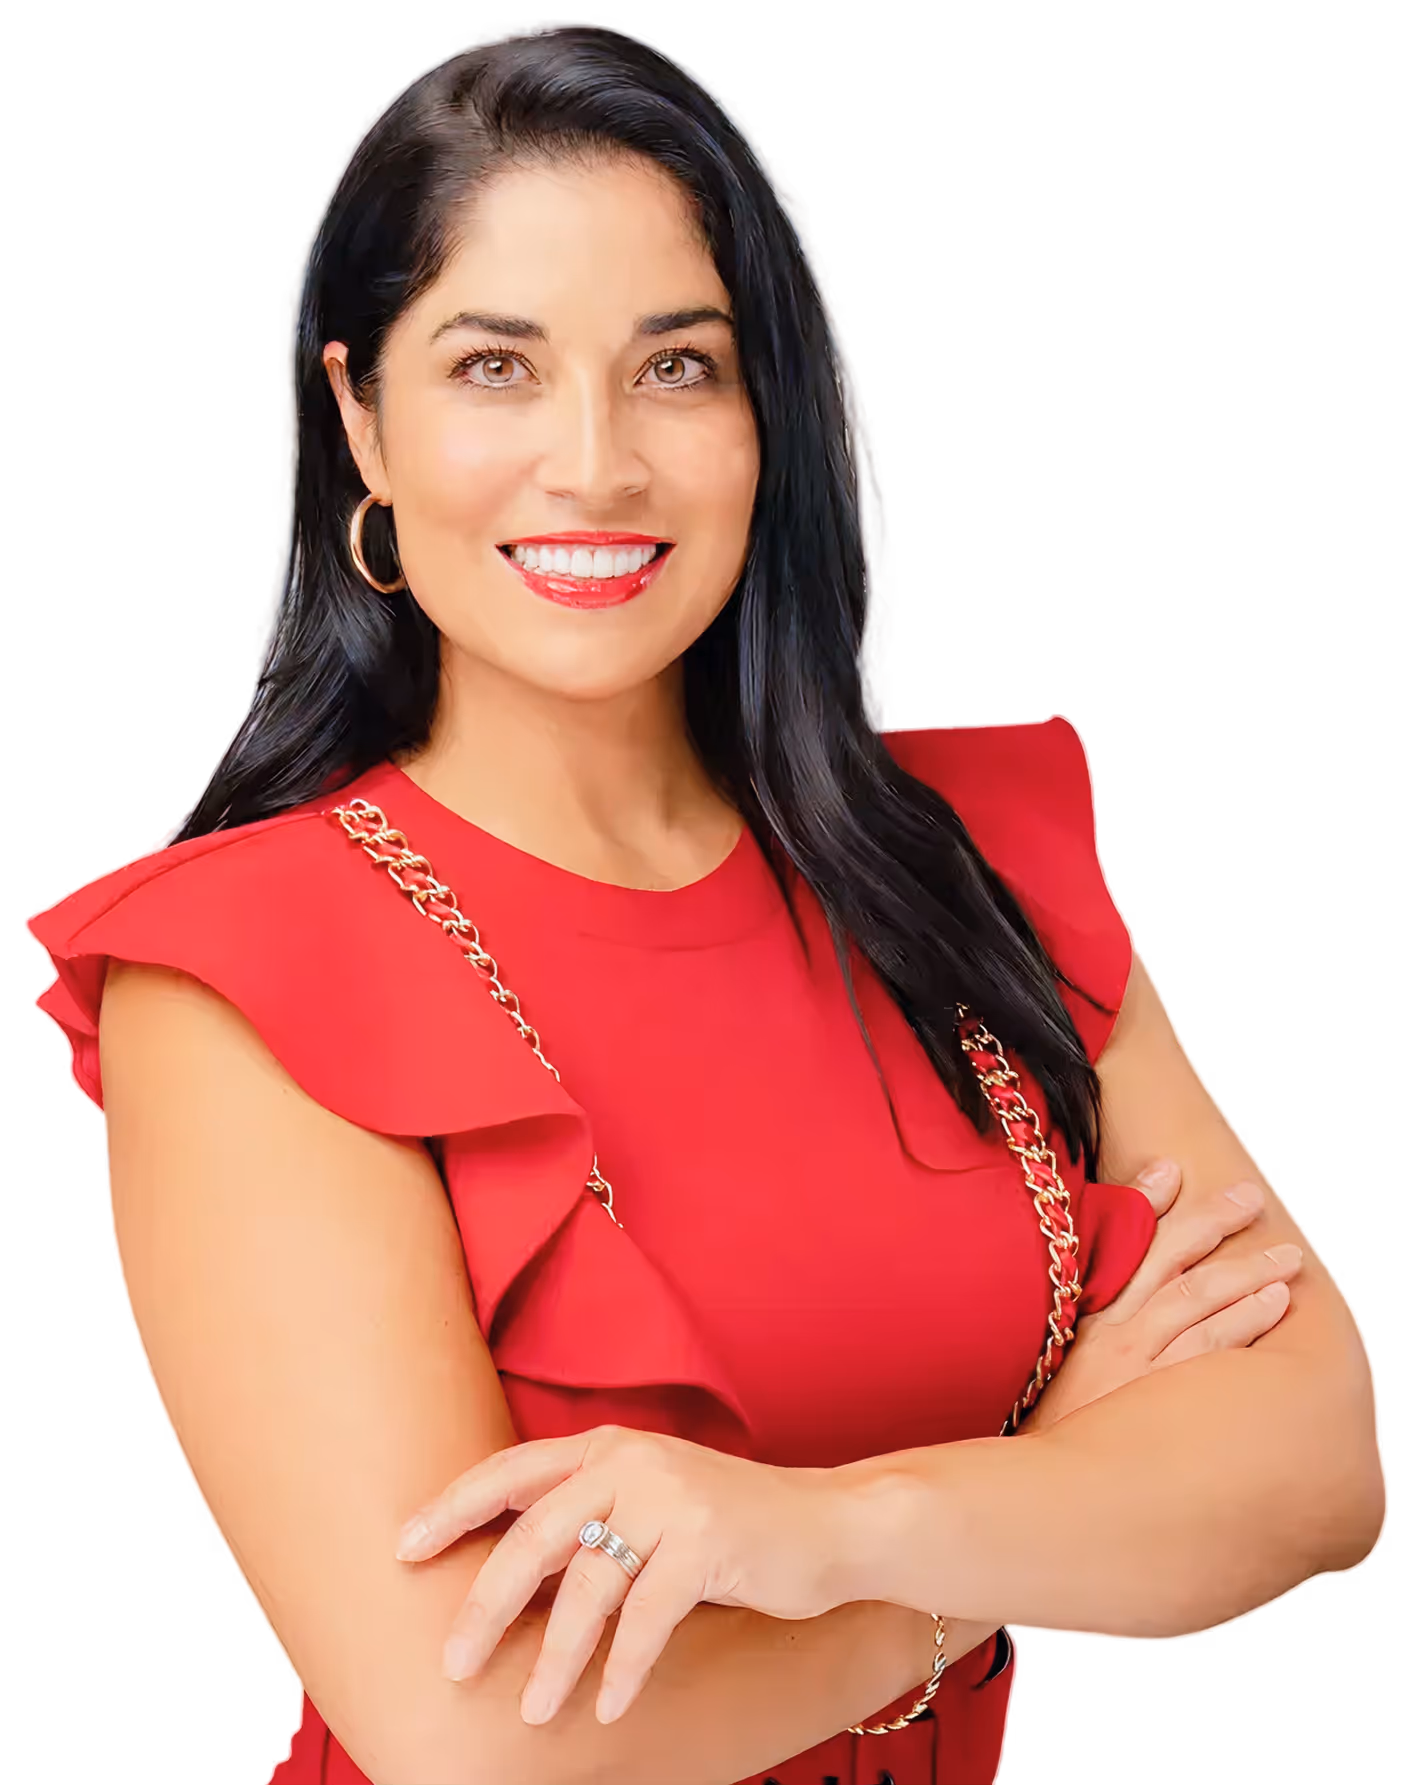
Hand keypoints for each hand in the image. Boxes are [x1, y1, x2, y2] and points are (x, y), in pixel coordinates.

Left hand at [393, 1424, 853, 1727]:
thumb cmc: (729, 1526)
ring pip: (589, 1585)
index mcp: (608, 1447)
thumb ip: (591, 1518)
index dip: (453, 1507)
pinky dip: (622, 1668)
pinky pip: (648, 1617)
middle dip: (487, 1603)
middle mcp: (632, 1461)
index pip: (510, 1471)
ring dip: (556, 1657)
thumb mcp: (652, 1504)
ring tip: (536, 1712)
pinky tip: (606, 1707)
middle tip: (453, 1663)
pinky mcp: (709, 1540)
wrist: (829, 1524)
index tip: (403, 1548)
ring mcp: (672, 1497)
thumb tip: (508, 1576)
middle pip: (535, 1534)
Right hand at [1017, 1158, 1302, 1436]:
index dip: (1143, 1202)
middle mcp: (1107, 1331)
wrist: (1032, 1492)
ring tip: (1286, 1257)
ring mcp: (1135, 1362)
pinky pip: (1211, 1348)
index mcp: (1076, 1317)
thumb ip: (1068, 1331)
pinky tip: (1275, 1303)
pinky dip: (1246, 1319)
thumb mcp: (1038, 1371)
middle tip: (1249, 1198)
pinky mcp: (1157, 1398)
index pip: (1114, 1243)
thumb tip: (1096, 1306)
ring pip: (1199, 1298)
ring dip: (1247, 1271)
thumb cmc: (1041, 1431)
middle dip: (1211, 1223)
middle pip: (1168, 1261)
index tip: (1170, 1168)